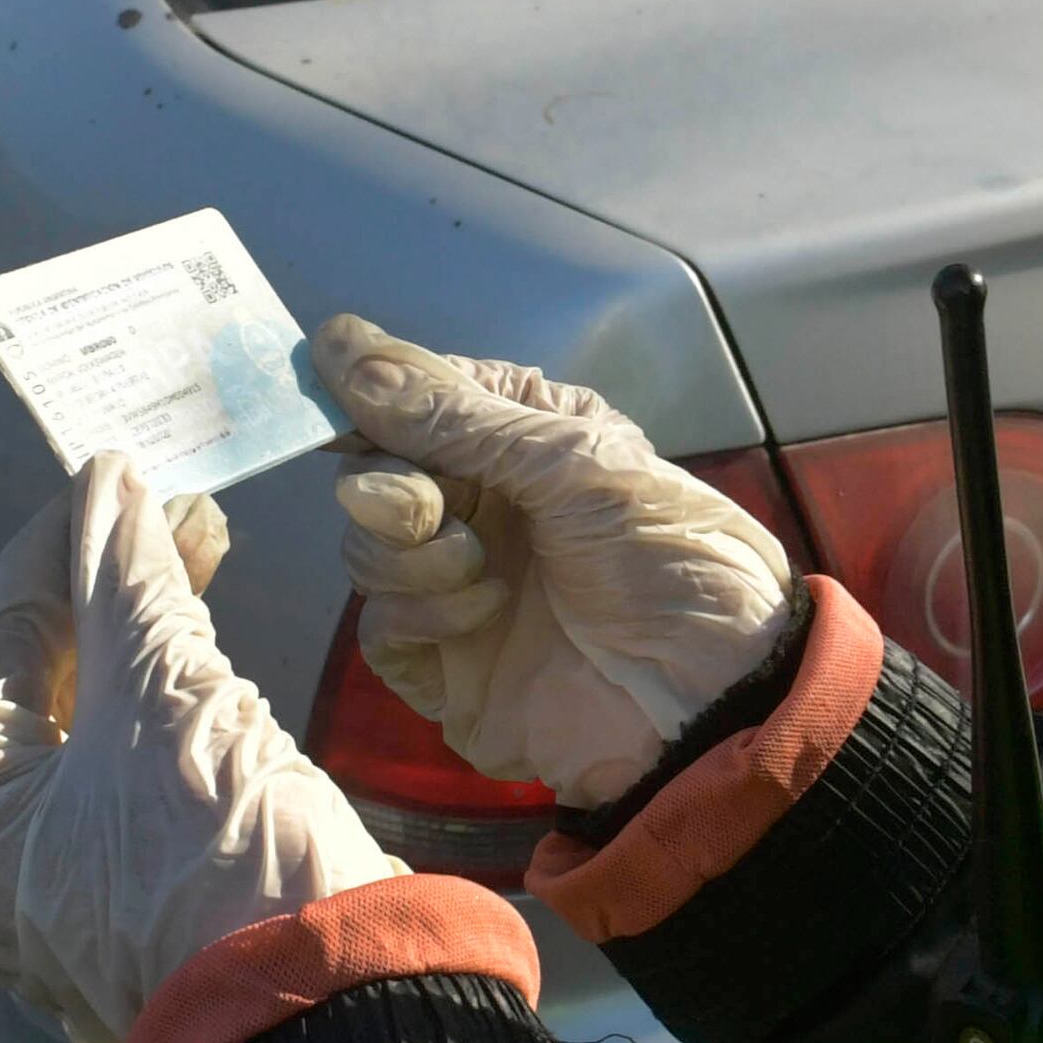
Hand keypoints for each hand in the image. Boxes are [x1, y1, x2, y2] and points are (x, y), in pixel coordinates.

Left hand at [0, 453, 401, 1042]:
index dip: (53, 548)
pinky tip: (212, 649)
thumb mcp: (161, 695)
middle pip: (38, 688)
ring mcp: (70, 890)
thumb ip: (124, 577)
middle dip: (107, 589)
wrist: (324, 1014)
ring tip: (202, 555)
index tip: (111, 478)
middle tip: (178, 513)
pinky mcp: (147, 899)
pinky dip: (171, 707)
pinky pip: (137, 780)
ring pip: (92, 730)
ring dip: (145, 638)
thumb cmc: (208, 859)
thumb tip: (106, 483)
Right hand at [313, 316, 796, 809]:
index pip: (414, 394)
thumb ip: (451, 414)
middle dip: (391, 483)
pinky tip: (483, 615)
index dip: (372, 395)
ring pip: (365, 546)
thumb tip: (335, 344)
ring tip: (482, 572)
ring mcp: (457, 583)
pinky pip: (379, 623)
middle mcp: (482, 502)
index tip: (336, 399)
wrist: (707, 699)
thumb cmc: (668, 559)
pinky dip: (420, 614)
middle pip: (373, 470)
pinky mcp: (441, 663)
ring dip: (411, 554)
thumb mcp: (572, 463)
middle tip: (433, 506)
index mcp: (522, 435)